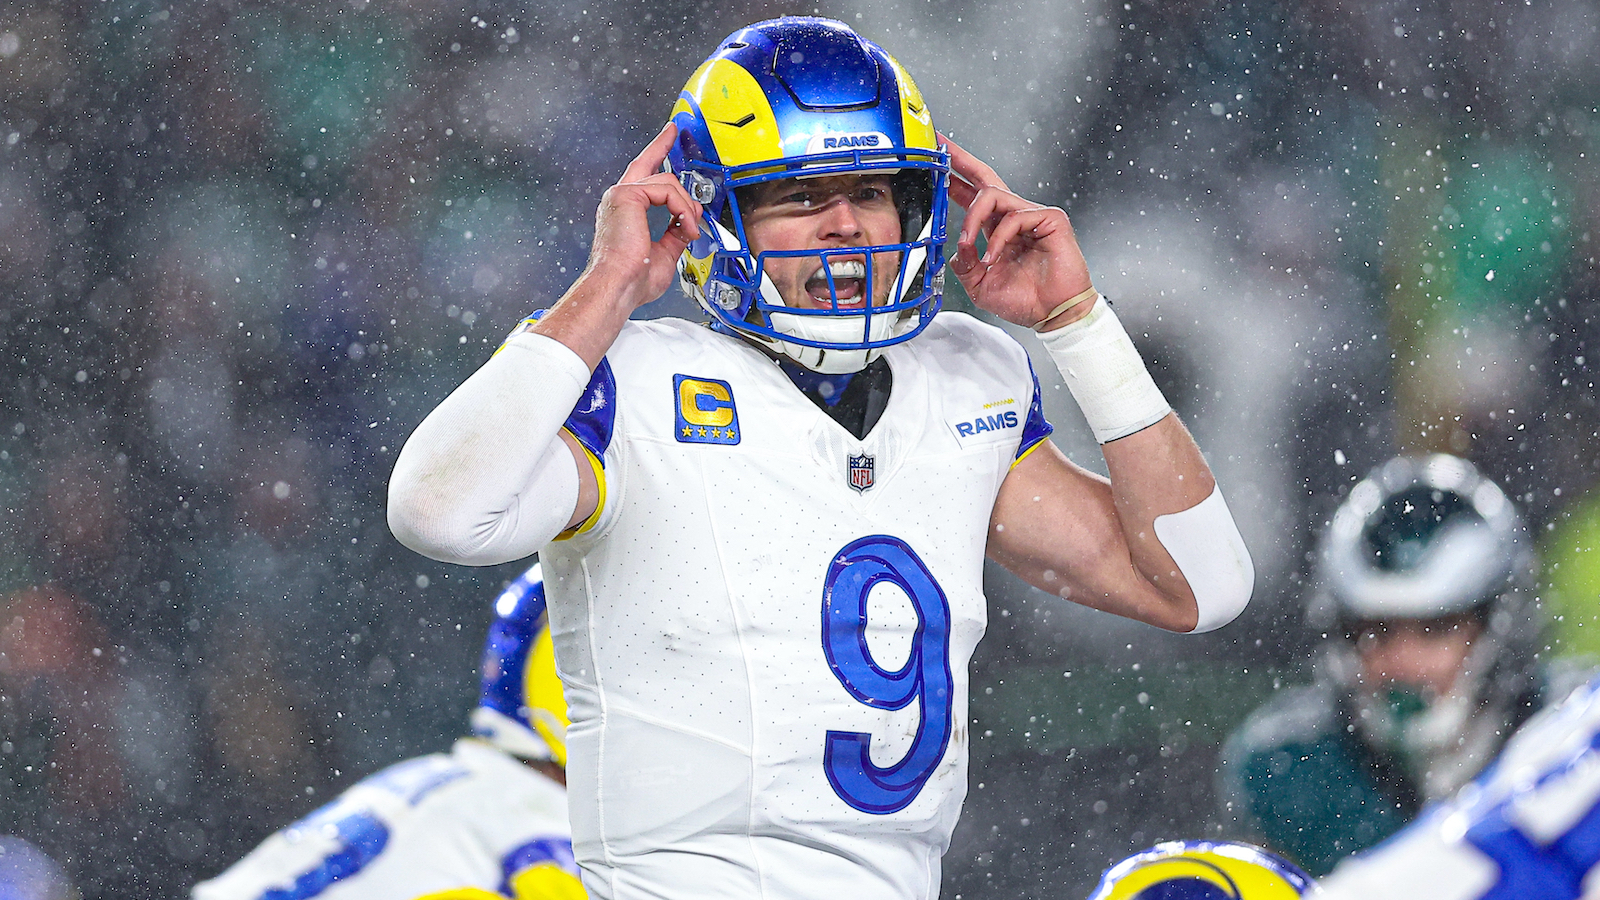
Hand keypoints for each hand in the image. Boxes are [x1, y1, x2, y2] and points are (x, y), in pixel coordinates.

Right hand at [585, 122, 702, 309]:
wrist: (618, 286)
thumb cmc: (632, 279)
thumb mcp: (665, 253)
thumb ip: (676, 232)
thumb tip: (691, 219)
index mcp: (625, 212)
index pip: (642, 178)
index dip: (655, 155)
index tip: (666, 140)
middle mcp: (620, 199)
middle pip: (646, 162)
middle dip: (662, 144)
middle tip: (674, 131)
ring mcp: (621, 194)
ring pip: (669, 183)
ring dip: (687, 208)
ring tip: (691, 230)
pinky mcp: (627, 195)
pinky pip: (668, 191)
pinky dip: (683, 210)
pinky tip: (686, 226)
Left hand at [944, 134, 1094, 327]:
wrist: (1053, 315)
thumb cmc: (1026, 300)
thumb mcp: (979, 285)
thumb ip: (964, 264)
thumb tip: (958, 243)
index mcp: (996, 230)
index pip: (973, 196)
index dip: (955, 179)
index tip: (937, 162)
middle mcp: (1013, 217)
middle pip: (985, 178)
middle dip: (961, 160)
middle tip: (943, 146)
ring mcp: (1032, 216)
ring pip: (993, 195)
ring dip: (972, 220)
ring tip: (969, 244)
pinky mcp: (1050, 219)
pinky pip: (1014, 217)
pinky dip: (998, 238)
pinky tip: (994, 257)